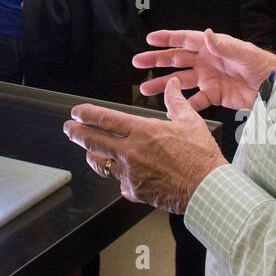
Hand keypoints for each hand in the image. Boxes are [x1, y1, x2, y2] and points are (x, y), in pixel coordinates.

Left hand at [62, 78, 224, 213]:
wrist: (207, 189)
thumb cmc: (201, 156)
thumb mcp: (190, 121)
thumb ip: (175, 101)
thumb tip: (172, 85)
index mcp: (142, 131)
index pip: (104, 119)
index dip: (86, 114)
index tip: (76, 112)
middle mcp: (131, 151)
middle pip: (93, 141)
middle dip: (76, 133)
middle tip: (69, 128)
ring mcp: (130, 173)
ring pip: (100, 164)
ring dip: (93, 156)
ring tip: (90, 152)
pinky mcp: (134, 191)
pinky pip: (120, 182)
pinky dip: (120, 177)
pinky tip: (124, 175)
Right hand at [134, 29, 275, 111]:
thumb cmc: (265, 65)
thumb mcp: (245, 53)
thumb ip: (224, 46)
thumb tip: (206, 34)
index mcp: (212, 46)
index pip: (185, 39)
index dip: (166, 39)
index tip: (149, 39)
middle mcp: (207, 61)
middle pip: (176, 59)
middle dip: (156, 61)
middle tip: (138, 63)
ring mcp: (210, 78)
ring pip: (181, 80)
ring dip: (164, 84)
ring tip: (145, 89)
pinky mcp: (215, 95)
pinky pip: (196, 101)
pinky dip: (184, 104)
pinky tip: (172, 108)